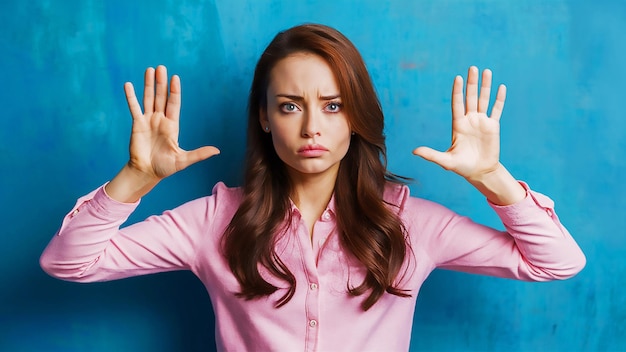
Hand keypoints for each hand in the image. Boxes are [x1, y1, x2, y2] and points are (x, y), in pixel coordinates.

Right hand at [124, 65, 219, 180]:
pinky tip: (128, 85)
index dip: (174, 91)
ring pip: (148, 98)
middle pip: (161, 97)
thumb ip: (199, 154)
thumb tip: (217, 151)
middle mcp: (160, 120)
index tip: (175, 78)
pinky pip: (133, 108)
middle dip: (161, 83)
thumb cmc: (165, 167)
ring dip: (148, 84)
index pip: (174, 104)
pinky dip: (130, 97)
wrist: (147, 173)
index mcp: (172, 125)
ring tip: (149, 70)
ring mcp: (148, 120)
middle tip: (161, 67)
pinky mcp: (137, 124)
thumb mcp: (184, 160)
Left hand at [413, 66, 504, 179]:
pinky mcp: (493, 126)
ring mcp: (482, 122)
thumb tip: (414, 151)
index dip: (457, 91)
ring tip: (487, 71)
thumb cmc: (462, 167)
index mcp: (458, 125)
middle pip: (471, 97)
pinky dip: (499, 99)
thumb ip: (431, 155)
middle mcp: (470, 120)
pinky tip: (501, 87)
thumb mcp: (446, 161)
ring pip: (484, 100)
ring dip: (486, 86)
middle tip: (472, 68)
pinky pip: (497, 110)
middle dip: (472, 83)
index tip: (457, 78)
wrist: (480, 172)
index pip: (457, 103)